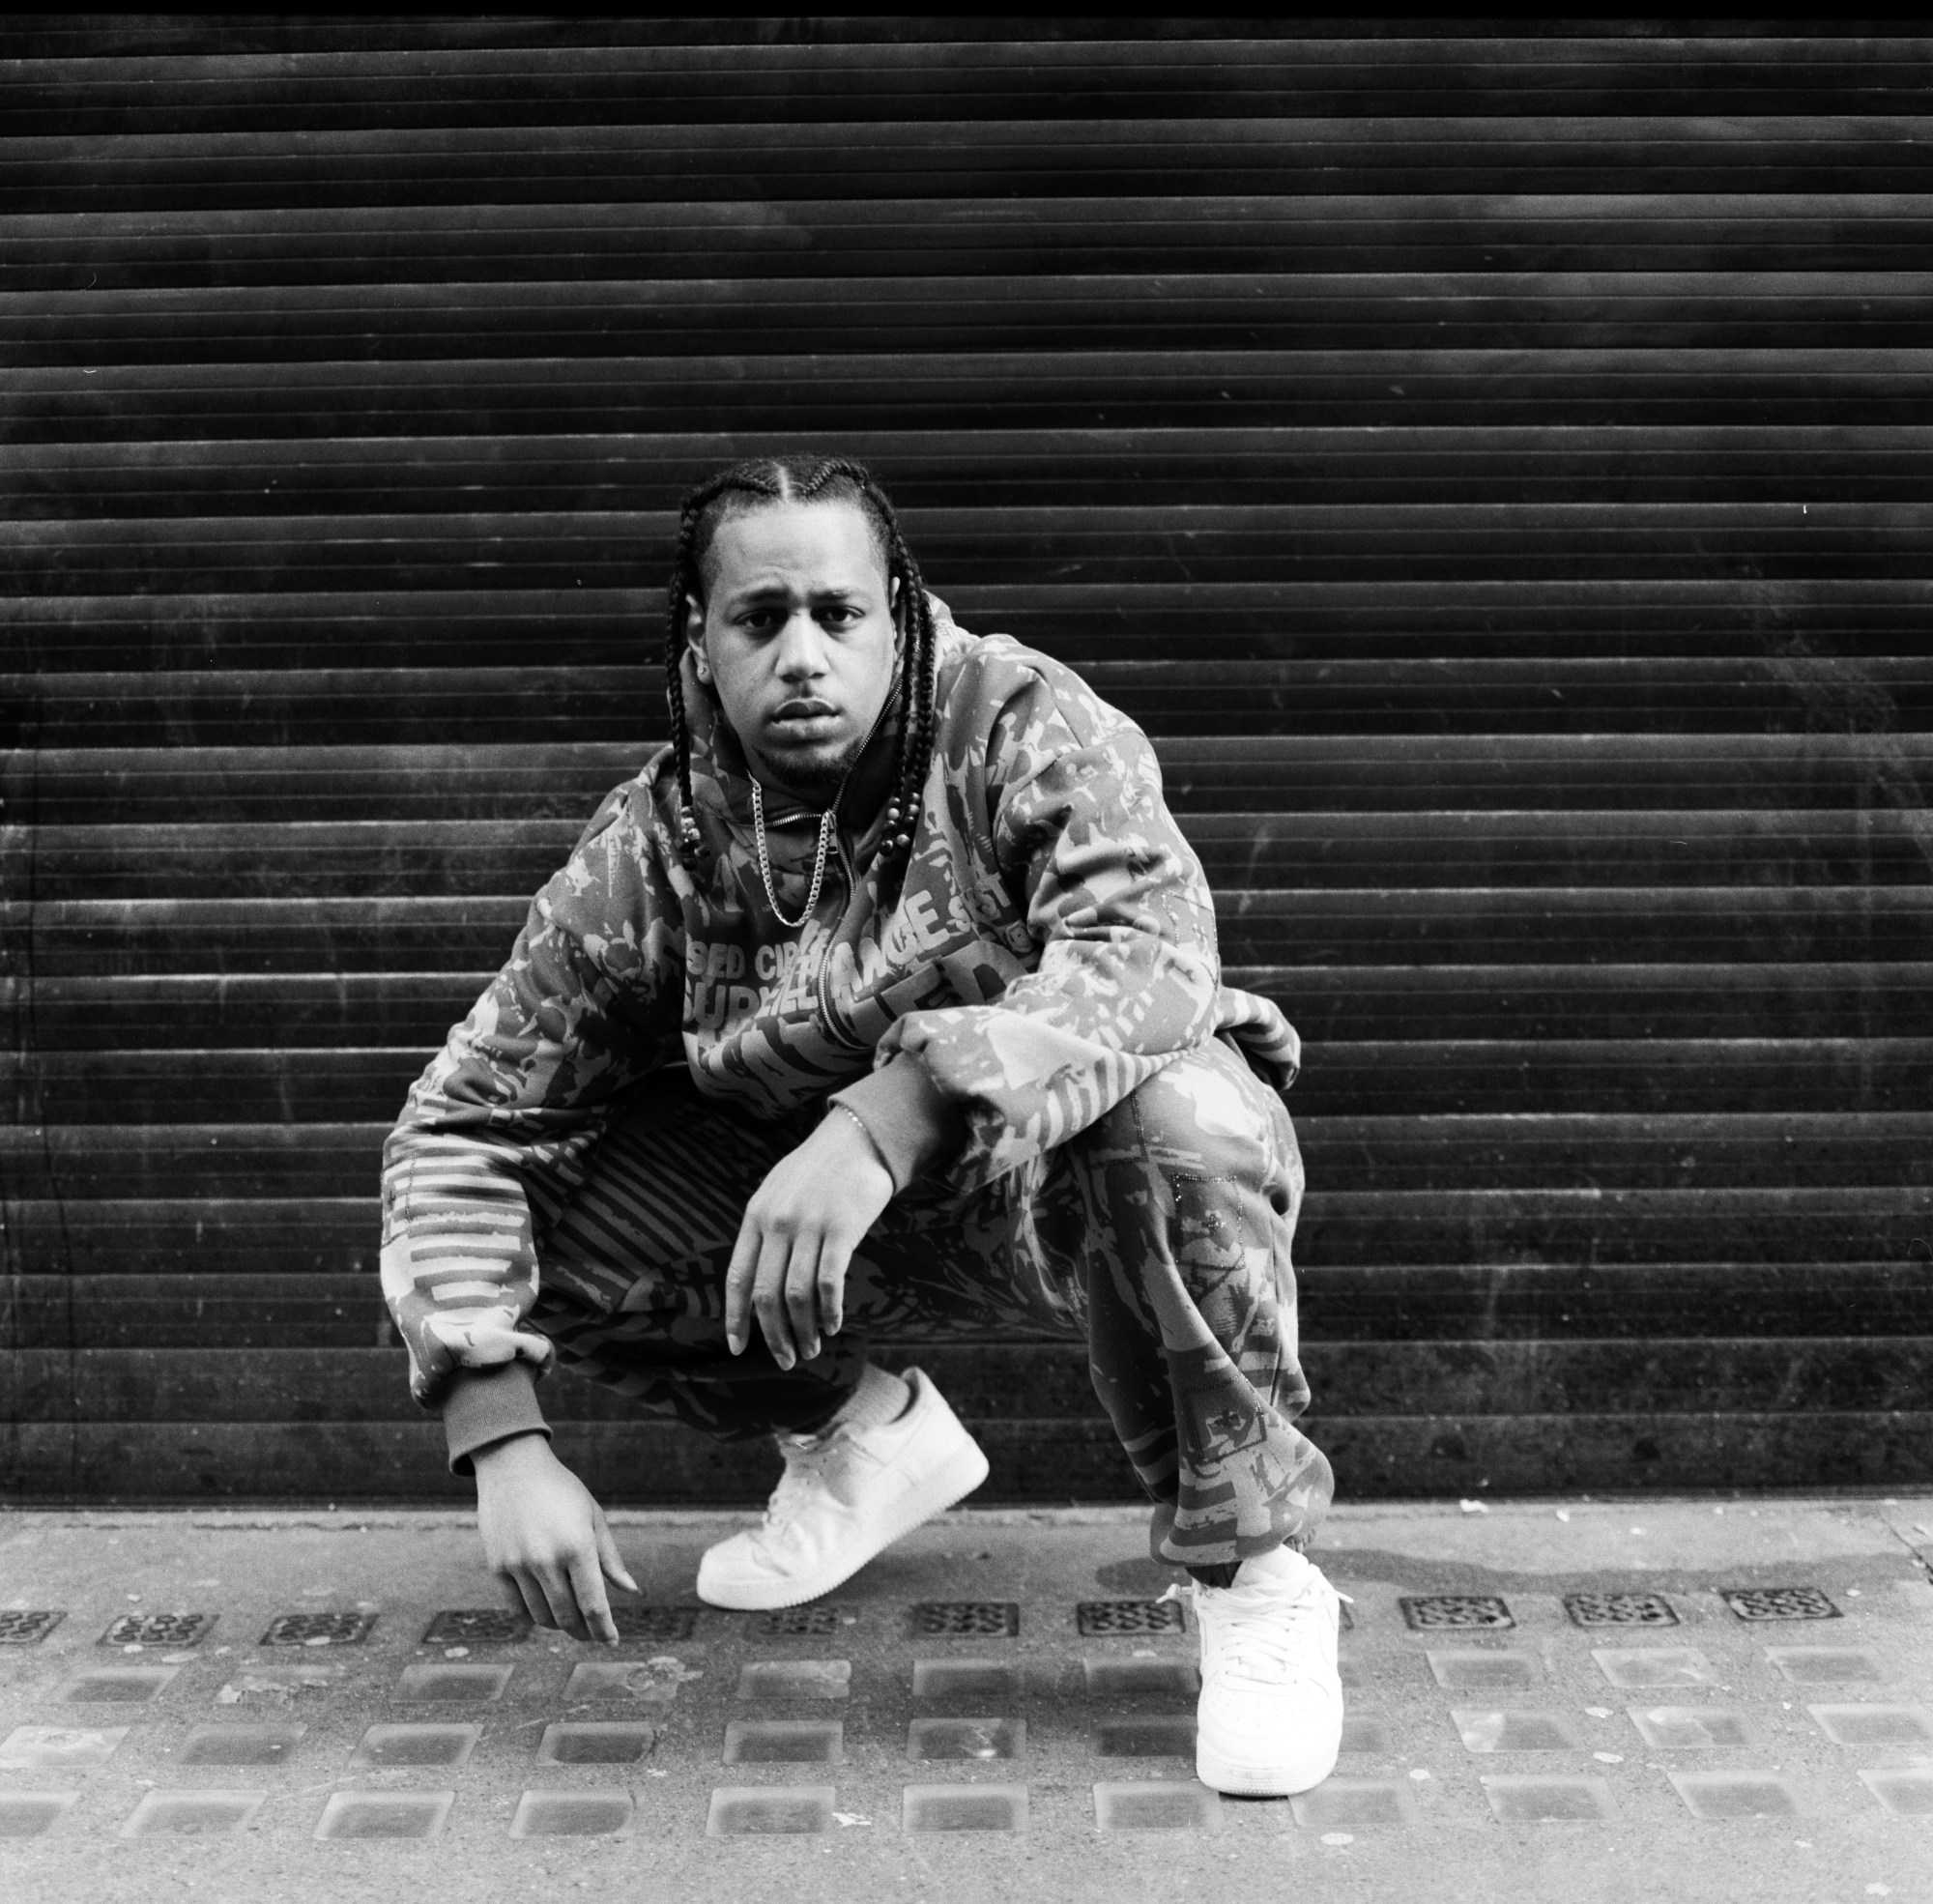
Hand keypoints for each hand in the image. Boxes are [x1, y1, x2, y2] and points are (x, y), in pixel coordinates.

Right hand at [472, 1433, 637, 1642]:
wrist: (512, 1466)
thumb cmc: (561, 1489)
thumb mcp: (593, 1515)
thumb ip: (610, 1557)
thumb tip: (631, 1590)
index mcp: (578, 1546)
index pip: (594, 1604)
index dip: (604, 1629)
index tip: (611, 1641)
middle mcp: (547, 1560)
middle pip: (568, 1616)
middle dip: (583, 1631)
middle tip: (592, 1634)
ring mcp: (519, 1565)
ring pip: (542, 1617)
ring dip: (559, 1625)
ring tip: (570, 1621)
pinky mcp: (497, 1567)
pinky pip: (517, 1608)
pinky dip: (534, 1616)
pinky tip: (545, 1612)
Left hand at [725, 1110, 893, 1369]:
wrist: (858, 1138)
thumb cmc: (817, 1169)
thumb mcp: (777, 1192)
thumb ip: (764, 1230)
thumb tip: (757, 1283)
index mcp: (755, 1216)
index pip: (738, 1278)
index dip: (736, 1318)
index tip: (737, 1348)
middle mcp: (777, 1223)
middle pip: (767, 1295)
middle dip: (774, 1335)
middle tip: (785, 1359)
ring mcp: (809, 1226)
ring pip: (797, 1295)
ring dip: (803, 1330)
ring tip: (810, 1349)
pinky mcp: (841, 1229)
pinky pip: (829, 1282)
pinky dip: (829, 1310)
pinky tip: (832, 1326)